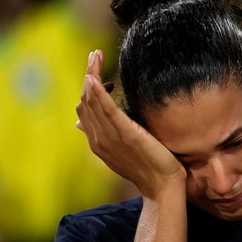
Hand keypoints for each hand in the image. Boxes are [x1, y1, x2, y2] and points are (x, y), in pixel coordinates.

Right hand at [75, 49, 184, 197]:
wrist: (162, 186)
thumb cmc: (147, 168)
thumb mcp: (121, 150)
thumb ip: (103, 135)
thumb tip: (78, 123)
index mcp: (97, 141)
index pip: (84, 109)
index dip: (87, 89)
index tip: (97, 73)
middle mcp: (98, 138)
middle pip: (85, 101)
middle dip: (87, 74)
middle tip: (94, 55)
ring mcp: (110, 137)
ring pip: (92, 102)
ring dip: (91, 75)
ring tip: (94, 56)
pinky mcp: (126, 135)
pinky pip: (107, 110)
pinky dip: (98, 93)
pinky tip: (94, 78)